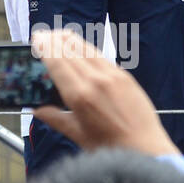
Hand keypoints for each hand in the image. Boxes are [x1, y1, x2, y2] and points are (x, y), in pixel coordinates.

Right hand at [31, 27, 178, 157]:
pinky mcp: (125, 76)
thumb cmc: (111, 147)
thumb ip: (56, 119)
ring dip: (70, 40)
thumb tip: (37, 110)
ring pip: (86, 50)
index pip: (57, 63)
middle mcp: (95, 81)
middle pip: (70, 52)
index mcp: (79, 96)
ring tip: (59, 33)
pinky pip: (102, 56)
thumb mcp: (78, 135)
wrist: (146, 150)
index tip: (37, 38)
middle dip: (54, 40)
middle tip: (43, 33)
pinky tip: (82, 46)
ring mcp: (112, 76)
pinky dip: (88, 48)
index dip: (45, 48)